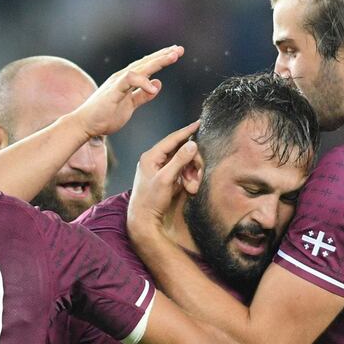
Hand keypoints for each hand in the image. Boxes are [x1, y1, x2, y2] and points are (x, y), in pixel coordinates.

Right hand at [69, 45, 183, 137]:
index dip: (162, 59)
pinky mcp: (113, 91)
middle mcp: (122, 78)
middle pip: (146, 62)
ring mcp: (117, 82)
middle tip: (180, 49)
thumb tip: (157, 83)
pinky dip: (142, 81)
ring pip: (140, 67)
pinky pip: (129, 80)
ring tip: (173, 57)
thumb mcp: (130, 106)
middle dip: (163, 55)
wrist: (85, 124)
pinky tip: (154, 86)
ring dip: (157, 61)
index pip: (147, 66)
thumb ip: (142, 95)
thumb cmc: (104, 116)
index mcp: (127, 81)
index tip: (176, 53)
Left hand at [126, 120, 200, 238]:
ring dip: (192, 173)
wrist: (144, 220)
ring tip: (192, 186)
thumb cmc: (150, 200)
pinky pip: (182, 173)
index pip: (172, 138)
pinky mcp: (166, 179)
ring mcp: (160, 170)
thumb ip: (179, 160)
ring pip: (184, 163)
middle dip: (193, 163)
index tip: (199, 123)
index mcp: (150, 156)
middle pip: (181, 152)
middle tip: (198, 175)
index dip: (186, 131)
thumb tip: (192, 144)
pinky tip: (189, 188)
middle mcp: (155, 160)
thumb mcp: (166, 179)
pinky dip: (189, 179)